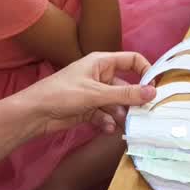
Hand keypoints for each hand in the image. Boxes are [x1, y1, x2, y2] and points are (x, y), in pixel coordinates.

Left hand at [17, 51, 155, 135]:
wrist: (34, 114)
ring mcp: (94, 94)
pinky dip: (108, 122)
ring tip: (125, 125)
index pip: (132, 60)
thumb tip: (153, 92)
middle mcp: (100, 76)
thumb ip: (126, 94)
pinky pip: (106, 115)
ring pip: (117, 103)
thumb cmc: (62, 94)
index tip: (155, 88)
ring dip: (121, 114)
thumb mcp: (97, 93)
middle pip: (126, 86)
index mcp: (102, 62)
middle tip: (144, 113)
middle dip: (133, 100)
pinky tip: (108, 128)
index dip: (145, 71)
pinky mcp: (88, 110)